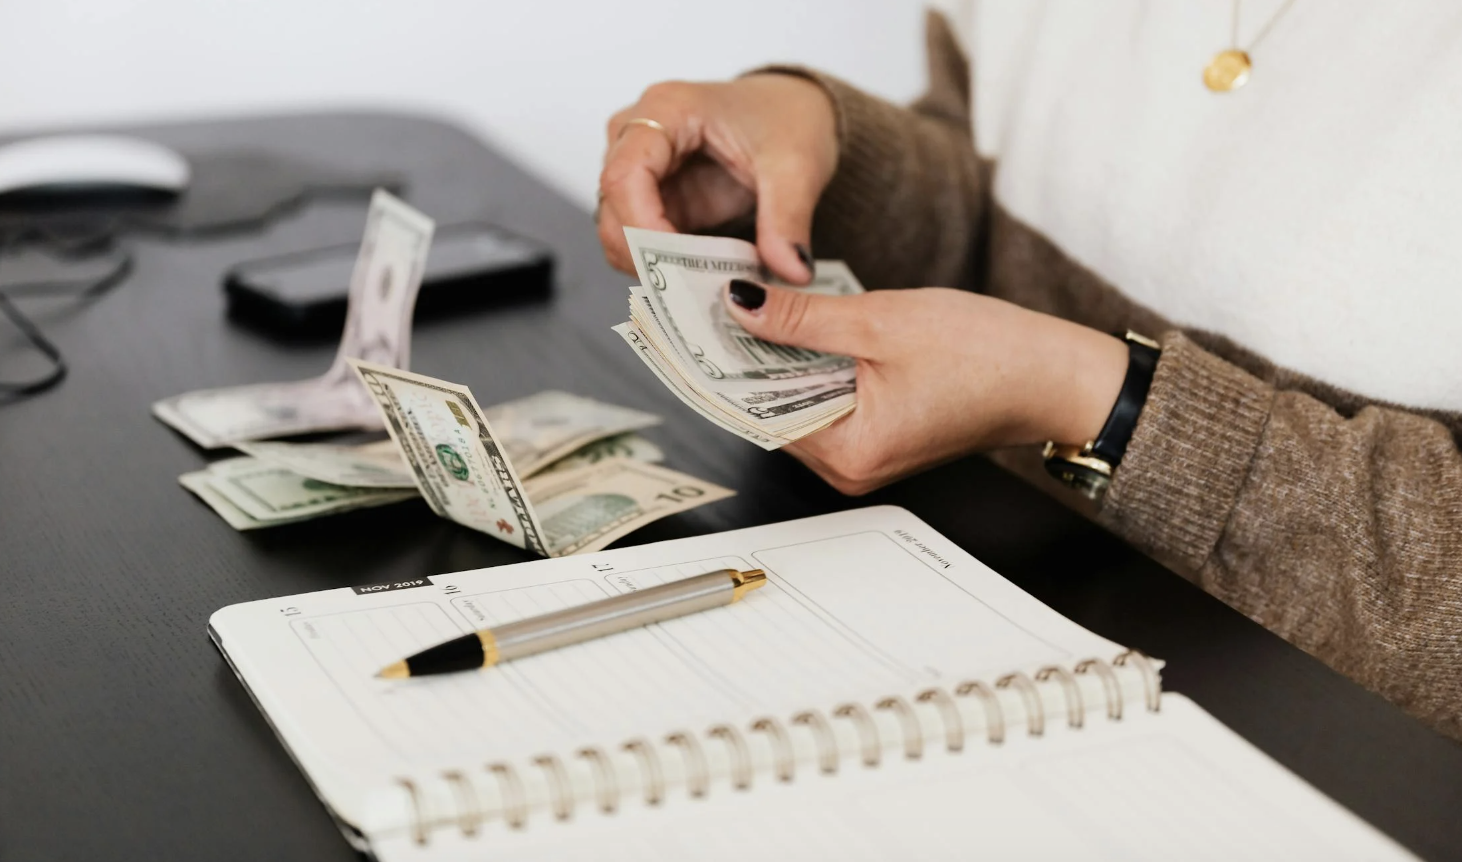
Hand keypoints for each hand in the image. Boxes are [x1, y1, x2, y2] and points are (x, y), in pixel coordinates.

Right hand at [597, 74, 838, 283]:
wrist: (795, 111)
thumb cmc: (787, 117)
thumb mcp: (797, 166)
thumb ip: (788, 219)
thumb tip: (791, 270)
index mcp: (667, 109)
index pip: (625, 175)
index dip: (642, 227)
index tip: (677, 266)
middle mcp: (638, 136)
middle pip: (612, 208)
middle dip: (646, 257)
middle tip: (694, 291)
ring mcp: (641, 169)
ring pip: (618, 231)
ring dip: (654, 266)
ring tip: (705, 286)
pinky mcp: (653, 199)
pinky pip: (641, 243)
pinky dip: (665, 267)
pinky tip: (701, 278)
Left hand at [721, 280, 1130, 494]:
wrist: (1054, 374)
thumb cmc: (989, 355)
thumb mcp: (881, 321)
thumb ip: (801, 318)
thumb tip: (740, 306)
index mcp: (848, 452)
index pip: (754, 411)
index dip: (720, 364)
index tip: (690, 324)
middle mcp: (850, 468)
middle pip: (770, 410)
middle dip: (745, 357)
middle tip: (714, 302)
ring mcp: (864, 456)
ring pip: (796, 403)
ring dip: (777, 359)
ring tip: (752, 306)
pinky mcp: (879, 436)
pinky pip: (825, 402)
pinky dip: (809, 367)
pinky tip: (798, 328)